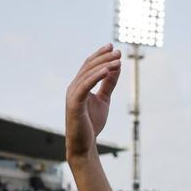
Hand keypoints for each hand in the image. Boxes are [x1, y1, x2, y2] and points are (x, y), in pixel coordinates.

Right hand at [65, 45, 121, 159]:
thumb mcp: (104, 100)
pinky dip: (96, 76)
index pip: (89, 65)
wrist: (84, 144)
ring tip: (118, 60)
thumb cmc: (92, 123)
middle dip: (104, 57)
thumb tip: (116, 67)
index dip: (100, 54)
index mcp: (79, 86)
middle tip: (118, 52)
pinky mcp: (74, 103)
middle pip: (89, 66)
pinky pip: (85, 86)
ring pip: (88, 74)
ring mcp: (72, 94)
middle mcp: (73, 87)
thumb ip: (108, 84)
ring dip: (104, 65)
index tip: (112, 46)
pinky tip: (107, 70)